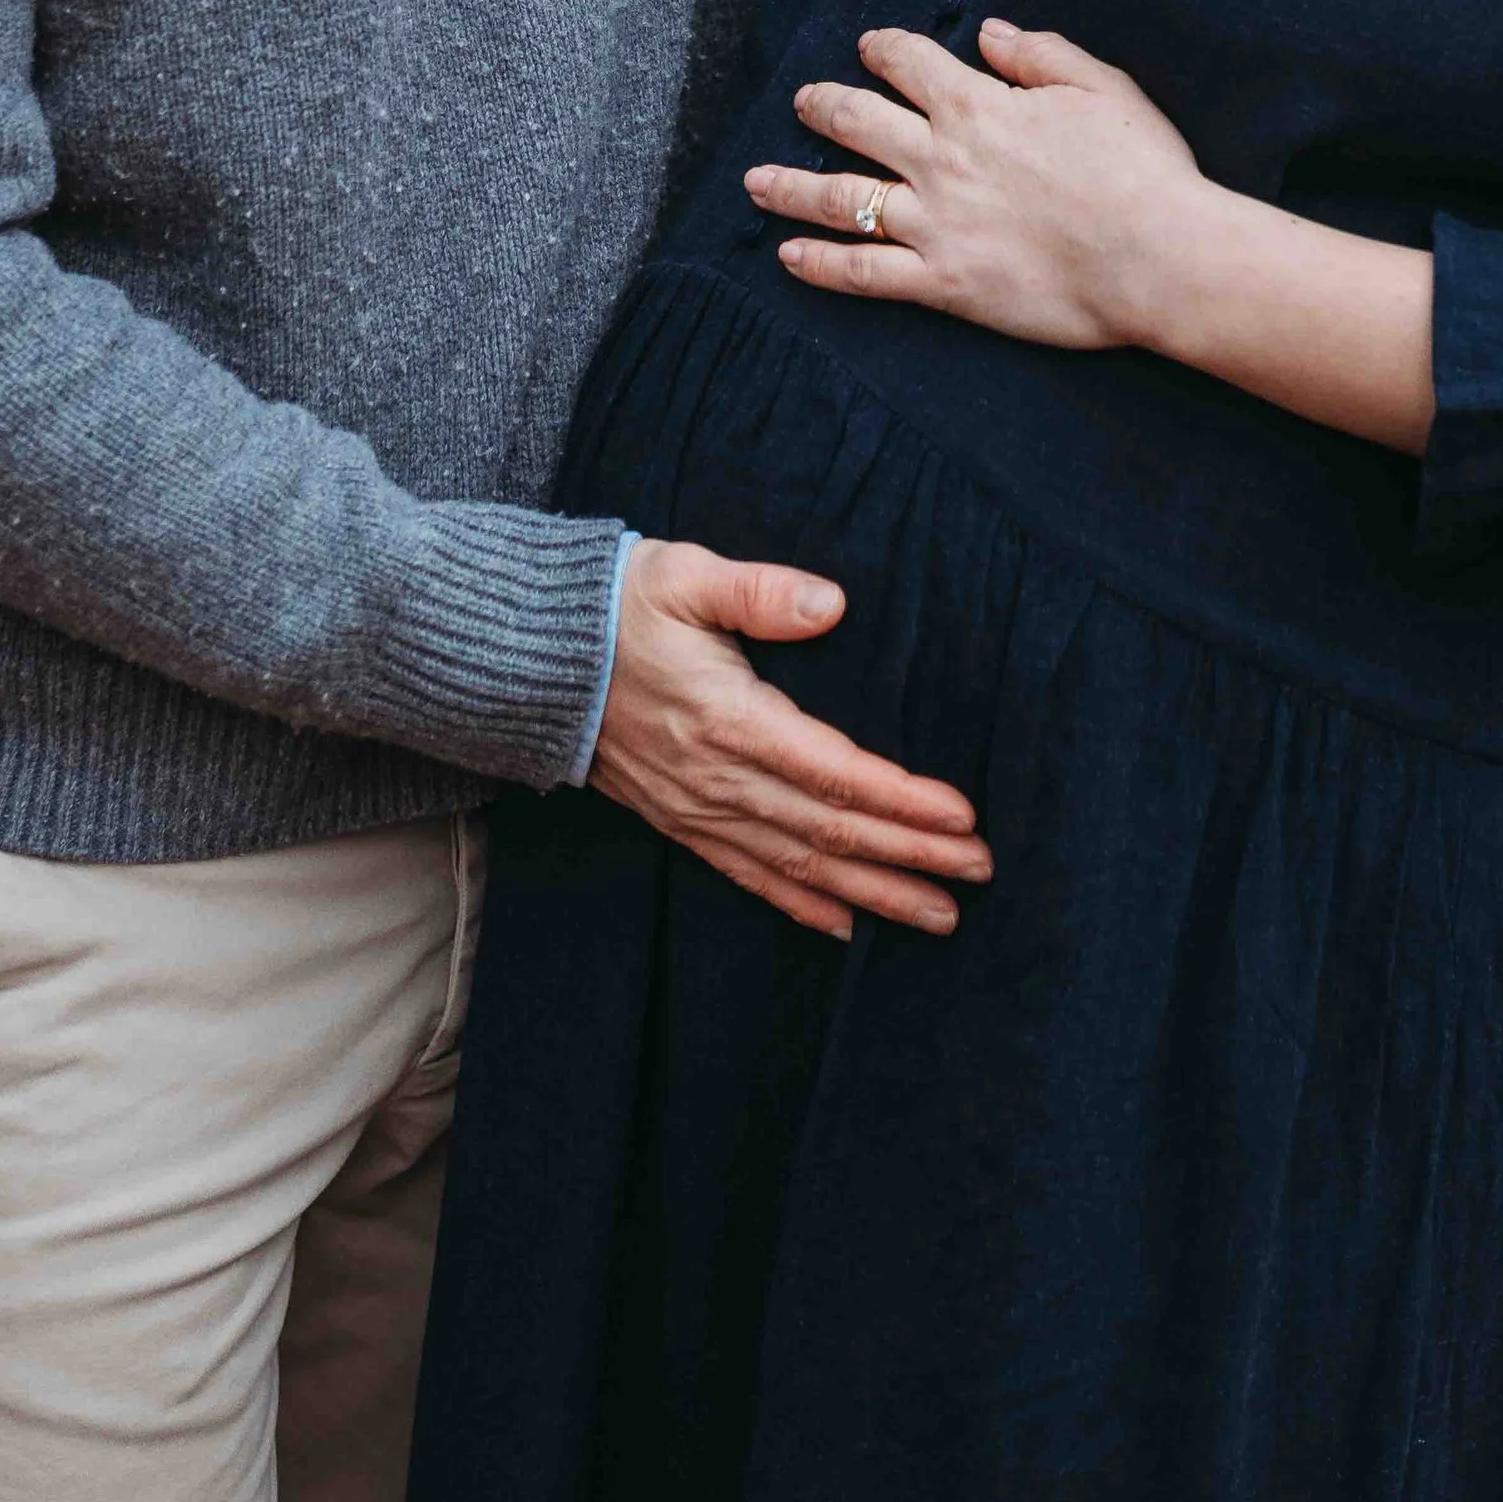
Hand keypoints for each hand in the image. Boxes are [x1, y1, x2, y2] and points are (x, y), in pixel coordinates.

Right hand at [590, 536, 993, 941]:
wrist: (523, 657)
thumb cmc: (613, 606)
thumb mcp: (686, 575)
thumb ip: (761, 592)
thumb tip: (831, 603)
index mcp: (728, 719)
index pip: (835, 772)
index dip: (903, 800)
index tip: (964, 817)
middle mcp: (717, 779)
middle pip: (830, 830)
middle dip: (911, 855)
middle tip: (979, 873)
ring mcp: (696, 809)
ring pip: (799, 865)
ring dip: (873, 892)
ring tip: (939, 915)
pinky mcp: (678, 822)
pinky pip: (748, 876)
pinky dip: (800, 905)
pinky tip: (845, 926)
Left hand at [746, 19, 1211, 350]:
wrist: (1157, 256)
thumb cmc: (1142, 170)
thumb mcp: (1100, 88)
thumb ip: (1040, 54)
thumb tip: (989, 33)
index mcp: (978, 105)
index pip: (909, 63)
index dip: (882, 49)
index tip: (868, 47)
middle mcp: (941, 158)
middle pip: (855, 122)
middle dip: (822, 106)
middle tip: (803, 101)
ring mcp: (934, 223)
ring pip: (840, 199)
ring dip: (790, 186)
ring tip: (755, 181)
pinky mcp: (942, 282)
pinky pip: (864, 273)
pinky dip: (820, 265)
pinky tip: (787, 258)